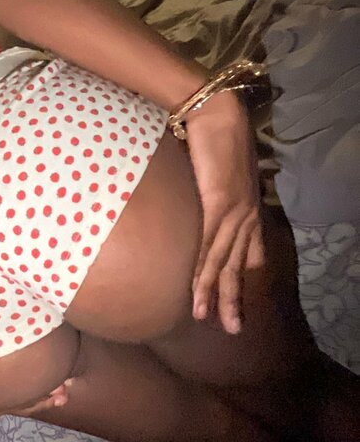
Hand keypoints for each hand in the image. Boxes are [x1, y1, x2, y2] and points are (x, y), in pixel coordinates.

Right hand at [184, 92, 264, 333]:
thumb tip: (191, 203)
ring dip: (214, 293)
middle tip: (232, 329)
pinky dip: (202, 272)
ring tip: (206, 318)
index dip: (243, 275)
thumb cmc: (209, 136)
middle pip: (240, 265)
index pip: (248, 249)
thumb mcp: (214, 172)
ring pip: (223, 262)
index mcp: (248, 206)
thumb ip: (209, 191)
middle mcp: (247, 215)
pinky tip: (198, 290)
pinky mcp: (219, 206)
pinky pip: (209, 247)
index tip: (238, 299)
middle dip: (235, 299)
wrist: (214, 113)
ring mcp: (234, 212)